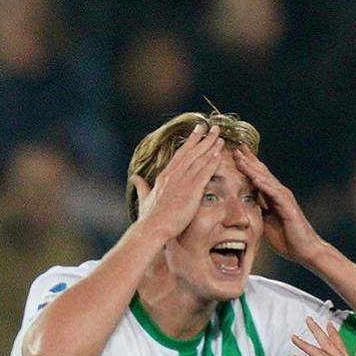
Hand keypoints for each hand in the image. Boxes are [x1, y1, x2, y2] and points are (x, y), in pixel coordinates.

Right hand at [131, 124, 223, 240]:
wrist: (153, 227)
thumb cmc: (149, 216)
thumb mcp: (144, 197)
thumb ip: (142, 186)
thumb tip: (135, 177)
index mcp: (165, 175)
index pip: (180, 154)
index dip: (190, 141)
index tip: (198, 131)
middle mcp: (174, 175)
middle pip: (192, 152)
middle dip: (203, 139)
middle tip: (213, 127)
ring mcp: (183, 182)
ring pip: (199, 160)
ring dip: (211, 147)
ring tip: (220, 137)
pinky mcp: (192, 191)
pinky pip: (204, 173)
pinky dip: (212, 162)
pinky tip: (219, 154)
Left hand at [233, 145, 325, 264]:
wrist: (305, 250)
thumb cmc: (287, 238)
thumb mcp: (266, 222)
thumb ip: (258, 209)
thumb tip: (244, 204)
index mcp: (273, 197)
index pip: (259, 177)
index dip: (248, 165)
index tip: (236, 154)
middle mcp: (279, 194)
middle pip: (262, 173)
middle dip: (248, 160)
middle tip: (236, 147)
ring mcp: (285, 199)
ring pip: (266, 180)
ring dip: (253, 168)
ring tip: (241, 158)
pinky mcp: (289, 207)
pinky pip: (275, 194)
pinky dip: (264, 185)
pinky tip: (255, 178)